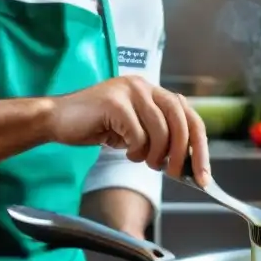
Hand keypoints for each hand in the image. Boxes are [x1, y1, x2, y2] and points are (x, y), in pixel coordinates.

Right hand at [45, 76, 210, 183]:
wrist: (57, 119)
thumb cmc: (97, 126)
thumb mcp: (136, 130)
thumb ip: (161, 137)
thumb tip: (188, 163)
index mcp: (155, 92)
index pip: (191, 117)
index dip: (201, 147)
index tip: (204, 175)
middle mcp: (145, 86)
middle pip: (182, 122)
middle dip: (183, 154)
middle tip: (177, 174)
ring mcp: (130, 91)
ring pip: (161, 130)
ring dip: (154, 154)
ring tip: (142, 159)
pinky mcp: (115, 102)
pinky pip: (138, 135)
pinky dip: (135, 150)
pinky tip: (123, 150)